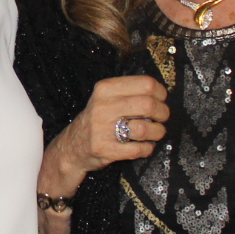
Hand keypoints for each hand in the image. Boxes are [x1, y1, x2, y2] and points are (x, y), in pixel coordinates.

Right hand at [38, 76, 167, 233]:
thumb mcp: (106, 98)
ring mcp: (102, 129)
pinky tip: (143, 146)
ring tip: (155, 134)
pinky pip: (139, 149)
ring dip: (157, 132)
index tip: (161, 100)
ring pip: (146, 128)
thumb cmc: (97, 120)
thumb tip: (162, 93)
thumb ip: (129, 92)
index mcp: (105, 89)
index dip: (161, 93)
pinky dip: (147, 148)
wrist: (71, 148)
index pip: (146, 84)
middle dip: (163, 114)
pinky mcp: (105, 149)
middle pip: (149, 105)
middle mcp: (102, 106)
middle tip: (161, 119)